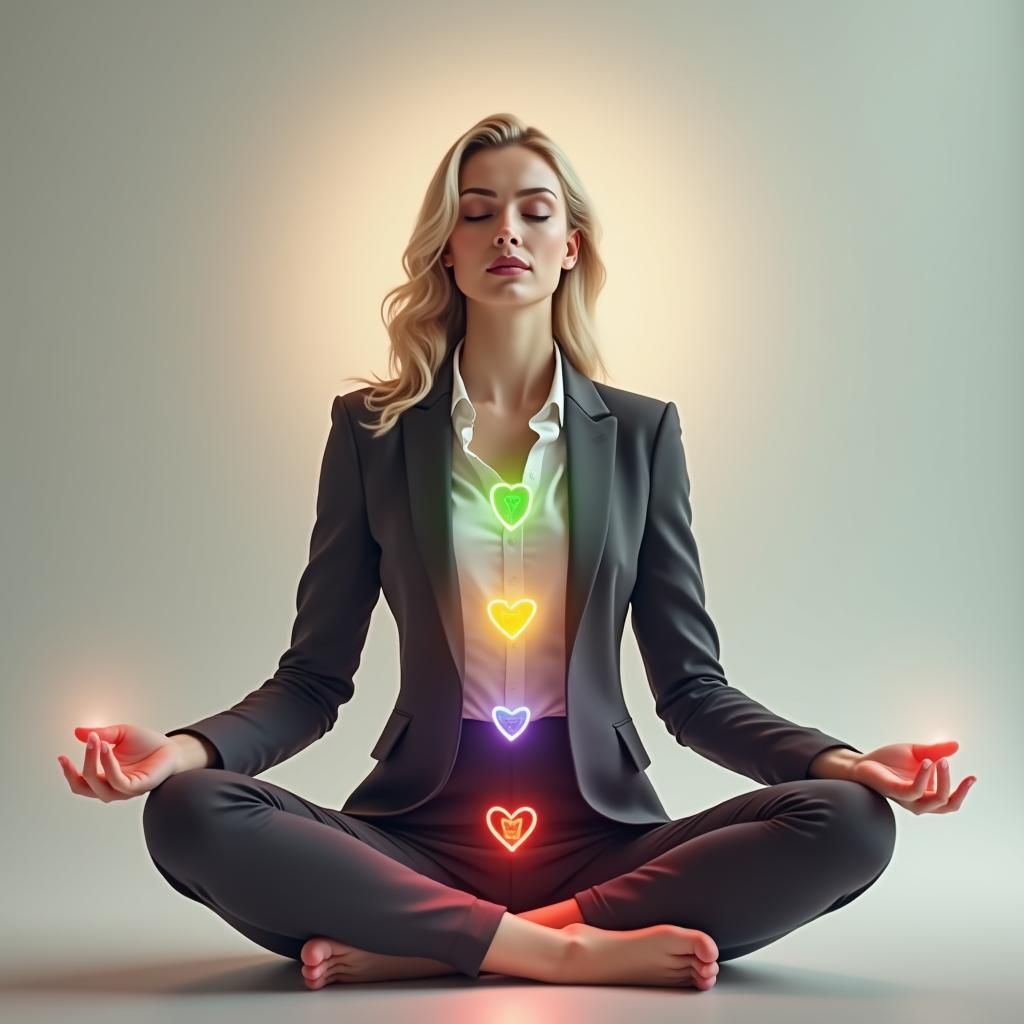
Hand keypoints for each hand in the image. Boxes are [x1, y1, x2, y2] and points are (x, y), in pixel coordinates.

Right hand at [58, 723, 179, 801]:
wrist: (172, 747)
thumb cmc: (147, 744)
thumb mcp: (121, 734)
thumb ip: (101, 735)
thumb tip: (78, 732)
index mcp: (105, 777)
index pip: (81, 782)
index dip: (68, 772)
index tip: (61, 756)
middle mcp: (112, 786)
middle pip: (84, 787)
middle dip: (75, 770)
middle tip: (77, 747)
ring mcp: (124, 789)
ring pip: (98, 786)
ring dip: (92, 762)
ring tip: (94, 741)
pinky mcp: (137, 787)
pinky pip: (117, 781)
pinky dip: (108, 764)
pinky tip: (106, 748)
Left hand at [849, 740, 976, 814]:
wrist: (863, 761)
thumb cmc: (889, 761)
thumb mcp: (917, 753)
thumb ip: (936, 750)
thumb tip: (956, 745)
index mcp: (927, 793)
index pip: (951, 800)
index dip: (964, 791)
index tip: (973, 776)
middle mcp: (920, 800)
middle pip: (947, 805)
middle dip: (958, 789)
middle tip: (952, 763)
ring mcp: (908, 799)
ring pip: (935, 801)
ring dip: (943, 781)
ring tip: (941, 761)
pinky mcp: (896, 792)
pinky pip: (914, 791)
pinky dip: (924, 777)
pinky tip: (927, 762)